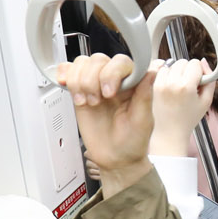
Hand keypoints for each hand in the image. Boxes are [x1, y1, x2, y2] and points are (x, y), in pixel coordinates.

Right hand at [57, 54, 157, 194]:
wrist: (115, 159)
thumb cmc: (132, 141)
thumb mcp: (143, 120)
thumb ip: (145, 95)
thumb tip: (153, 71)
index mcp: (133, 84)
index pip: (121, 62)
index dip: (112, 73)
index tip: (109, 93)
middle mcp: (114, 81)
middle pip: (98, 60)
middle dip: (93, 79)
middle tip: (97, 101)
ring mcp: (95, 85)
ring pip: (82, 64)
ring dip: (79, 81)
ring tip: (86, 102)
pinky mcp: (80, 93)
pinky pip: (68, 72)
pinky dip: (64, 75)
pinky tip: (67, 86)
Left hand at [150, 59, 215, 158]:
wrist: (170, 131)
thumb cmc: (189, 118)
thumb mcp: (207, 100)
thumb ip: (210, 80)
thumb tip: (205, 62)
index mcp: (187, 86)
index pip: (195, 63)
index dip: (200, 71)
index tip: (199, 81)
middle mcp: (173, 83)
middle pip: (183, 61)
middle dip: (188, 70)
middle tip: (189, 84)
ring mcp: (161, 84)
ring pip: (173, 64)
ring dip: (177, 71)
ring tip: (180, 85)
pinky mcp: (155, 85)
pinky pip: (163, 70)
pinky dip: (168, 74)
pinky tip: (171, 85)